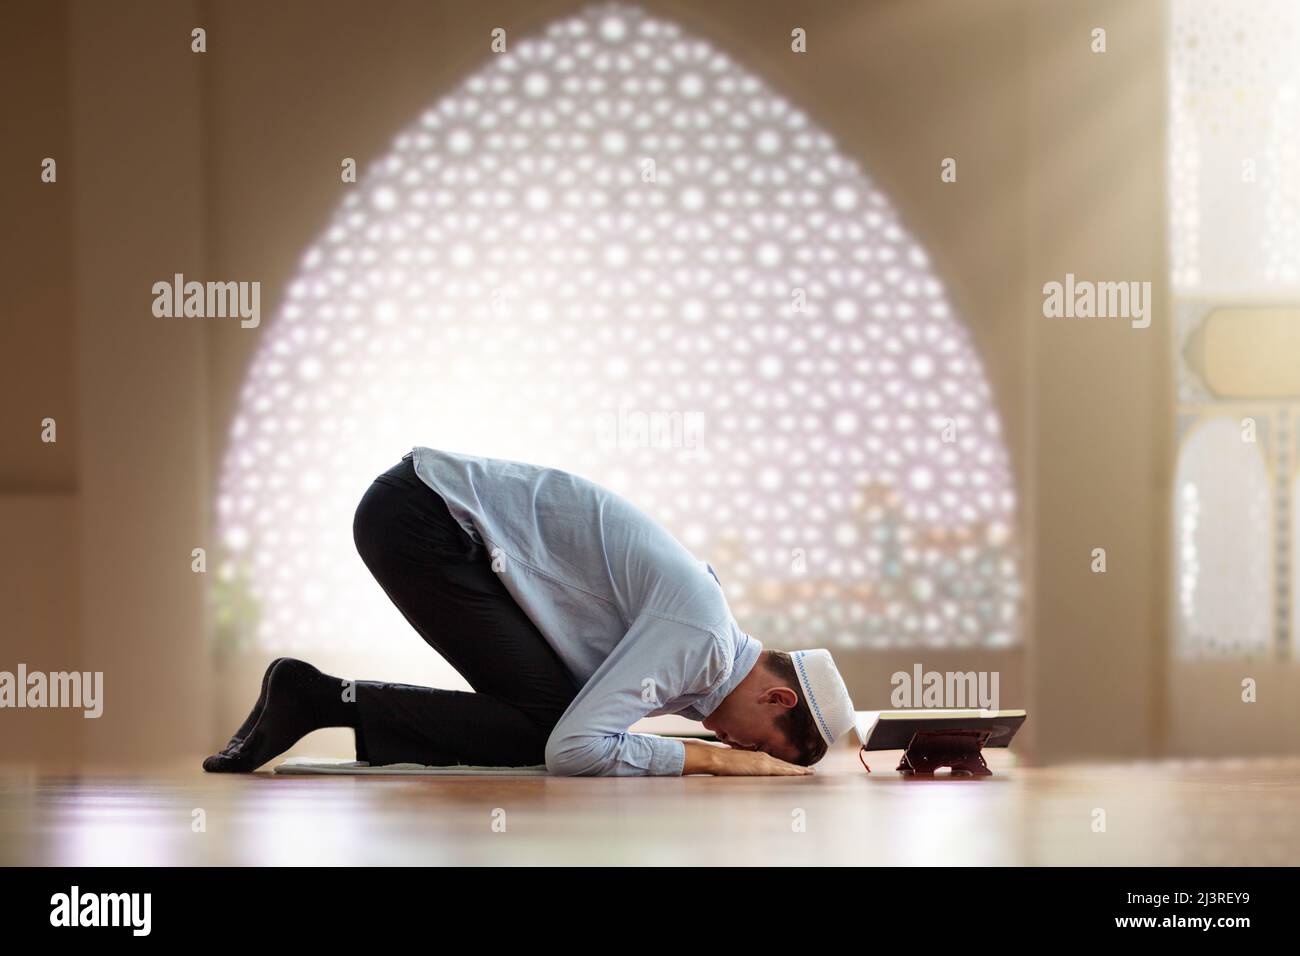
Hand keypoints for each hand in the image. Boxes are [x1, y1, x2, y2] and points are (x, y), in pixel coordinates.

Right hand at [680, 739, 812, 775]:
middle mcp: (764, 758)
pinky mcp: (762, 766)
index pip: (778, 763)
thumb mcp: (737, 763)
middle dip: (798, 768)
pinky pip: (781, 770)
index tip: (800, 768)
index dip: (789, 766)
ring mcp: (764, 761)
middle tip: (812, 771)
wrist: (716, 758)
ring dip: (798, 770)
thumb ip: (746, 765)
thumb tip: (748, 769)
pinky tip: (800, 773)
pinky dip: (792, 771)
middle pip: (784, 764)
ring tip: (810, 772)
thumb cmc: (723, 761)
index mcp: (758, 757)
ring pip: (785, 767)